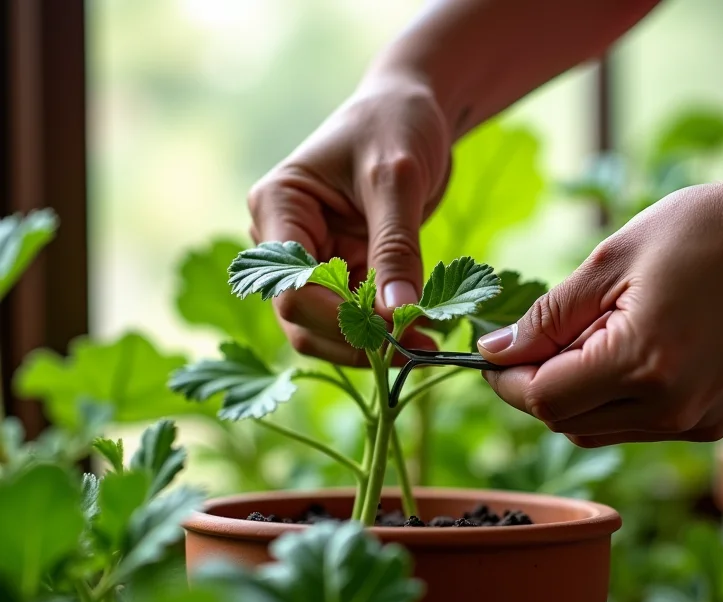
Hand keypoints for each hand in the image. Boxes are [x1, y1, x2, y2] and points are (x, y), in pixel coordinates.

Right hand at [247, 75, 451, 364]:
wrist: (412, 110)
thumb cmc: (395, 123)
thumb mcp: (396, 180)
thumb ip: (395, 248)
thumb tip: (398, 314)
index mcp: (277, 208)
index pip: (290, 287)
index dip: (338, 319)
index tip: (394, 330)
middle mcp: (282, 243)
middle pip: (301, 319)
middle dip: (356, 340)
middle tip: (415, 350)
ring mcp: (310, 262)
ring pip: (325, 329)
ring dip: (372, 344)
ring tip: (425, 345)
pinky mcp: (341, 273)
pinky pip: (355, 318)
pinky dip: (385, 331)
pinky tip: (423, 332)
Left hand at [477, 165, 722, 446]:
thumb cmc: (701, 232)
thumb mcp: (608, 263)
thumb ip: (546, 318)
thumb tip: (495, 351)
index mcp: (645, 365)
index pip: (543, 400)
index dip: (506, 381)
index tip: (492, 354)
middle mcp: (672, 408)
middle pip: (563, 422)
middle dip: (535, 386)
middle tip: (539, 338)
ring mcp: (693, 420)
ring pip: (594, 429)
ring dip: (570, 394)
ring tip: (588, 336)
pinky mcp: (707, 421)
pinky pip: (631, 425)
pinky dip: (607, 399)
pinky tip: (620, 352)